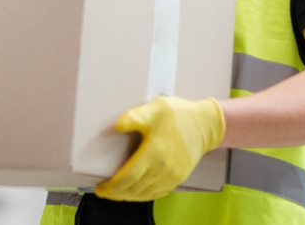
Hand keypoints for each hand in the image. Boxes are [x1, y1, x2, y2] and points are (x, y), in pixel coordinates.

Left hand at [94, 96, 224, 201]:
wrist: (205, 124)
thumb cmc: (178, 114)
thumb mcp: (155, 108)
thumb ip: (135, 116)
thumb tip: (116, 126)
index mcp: (155, 152)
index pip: (128, 178)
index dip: (112, 187)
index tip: (99, 188)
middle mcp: (163, 168)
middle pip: (134, 189)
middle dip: (116, 193)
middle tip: (104, 191)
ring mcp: (172, 176)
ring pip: (145, 194)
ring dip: (128, 196)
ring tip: (116, 192)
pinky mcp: (178, 178)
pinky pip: (156, 193)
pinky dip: (143, 196)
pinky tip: (135, 192)